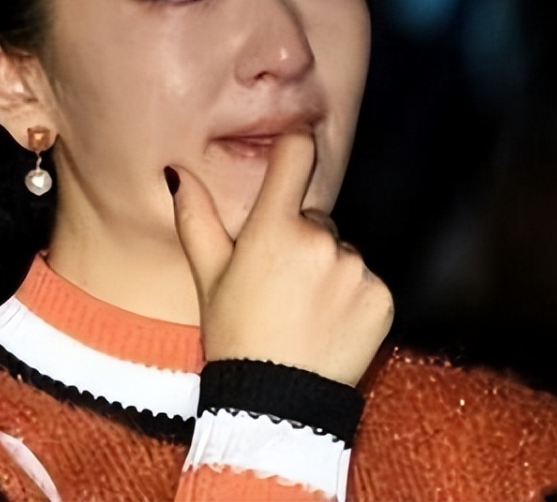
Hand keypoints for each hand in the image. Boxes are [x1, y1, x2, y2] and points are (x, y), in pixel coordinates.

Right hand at [167, 132, 393, 386]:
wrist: (276, 405)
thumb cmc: (235, 337)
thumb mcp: (208, 278)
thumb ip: (195, 218)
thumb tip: (175, 173)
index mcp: (274, 228)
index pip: (296, 153)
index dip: (293, 150)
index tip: (291, 156)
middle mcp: (320, 241)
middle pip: (315, 217)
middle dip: (301, 239)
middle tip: (279, 284)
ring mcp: (355, 269)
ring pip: (342, 250)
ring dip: (327, 270)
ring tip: (303, 311)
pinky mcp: (381, 297)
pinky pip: (366, 281)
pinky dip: (352, 297)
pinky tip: (327, 324)